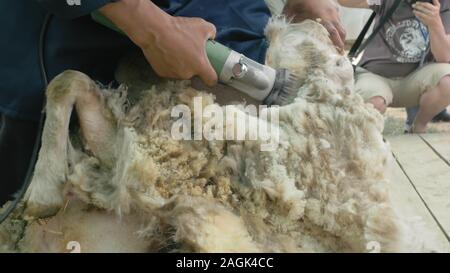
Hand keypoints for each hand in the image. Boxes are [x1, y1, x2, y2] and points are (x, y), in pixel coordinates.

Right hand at [100, 0, 217, 85]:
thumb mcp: (203, 26)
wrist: (155, 31)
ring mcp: (174, 75)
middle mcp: (187, 74)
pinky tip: (166, 53)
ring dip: (181, 65)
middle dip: (193, 65)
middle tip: (189, 51)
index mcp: (200, 65)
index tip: (210, 72)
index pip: (211, 80)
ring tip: (176, 50)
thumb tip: (212, 38)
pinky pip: (169, 70)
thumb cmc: (180, 29)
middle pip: (194, 74)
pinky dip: (169, 64)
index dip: (212, 77)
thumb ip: (212, 33)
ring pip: (181, 72)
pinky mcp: (161, 73)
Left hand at [283, 0, 345, 50]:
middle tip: (339, 53)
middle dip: (341, 42)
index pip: (333, 32)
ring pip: (341, 25)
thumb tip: (280, 34)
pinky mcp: (334, 6)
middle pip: (341, 31)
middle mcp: (331, 13)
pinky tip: (331, 33)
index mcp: (323, 15)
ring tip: (336, 46)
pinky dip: (337, 27)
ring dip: (340, 35)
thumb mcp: (290, 9)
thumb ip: (287, 22)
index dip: (337, 43)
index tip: (339, 52)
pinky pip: (338, 19)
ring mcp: (334, 10)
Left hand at [413, 0, 442, 29]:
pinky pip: (420, 18)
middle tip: (413, 5)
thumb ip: (435, 1)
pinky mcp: (426, 21)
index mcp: (435, 8)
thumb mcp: (437, 6)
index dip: (421, 3)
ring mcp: (429, 17)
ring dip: (416, 11)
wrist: (435, 23)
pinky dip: (417, 16)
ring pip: (421, 14)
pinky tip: (415, 14)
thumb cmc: (435, 13)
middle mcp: (432, 12)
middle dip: (417, 7)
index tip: (416, 2)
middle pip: (423, 9)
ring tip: (413, 10)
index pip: (426, 5)